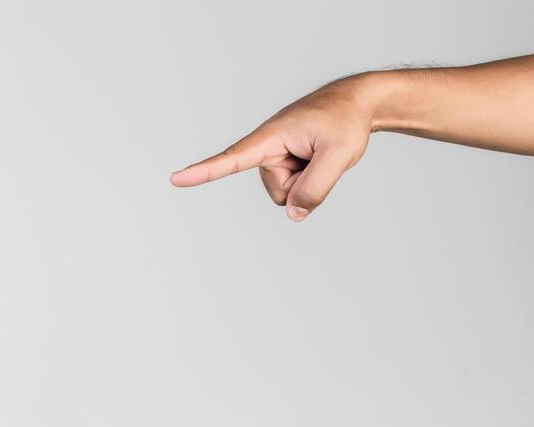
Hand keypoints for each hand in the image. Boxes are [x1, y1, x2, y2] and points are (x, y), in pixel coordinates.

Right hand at [170, 74, 375, 221]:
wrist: (357, 103)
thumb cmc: (346, 121)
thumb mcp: (340, 154)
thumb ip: (316, 188)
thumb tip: (293, 215)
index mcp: (270, 137)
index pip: (232, 159)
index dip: (203, 171)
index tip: (176, 179)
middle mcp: (267, 149)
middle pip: (280, 192)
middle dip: (304, 184)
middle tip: (324, 152)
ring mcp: (275, 159)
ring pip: (288, 195)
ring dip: (309, 181)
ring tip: (322, 151)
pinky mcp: (283, 165)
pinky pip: (295, 191)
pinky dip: (310, 180)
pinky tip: (319, 156)